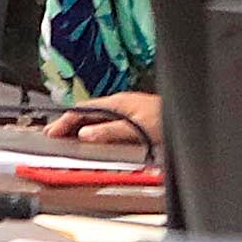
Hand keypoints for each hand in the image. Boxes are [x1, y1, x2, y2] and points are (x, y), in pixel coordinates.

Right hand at [46, 92, 161, 150]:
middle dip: (68, 124)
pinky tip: (94, 138)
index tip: (52, 133)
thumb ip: (110, 131)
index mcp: (117, 103)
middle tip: (53, 136)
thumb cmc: (168, 119)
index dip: (64, 121)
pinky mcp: (135, 120)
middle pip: (87, 114)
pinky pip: (108, 124)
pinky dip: (95, 130)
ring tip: (69, 139)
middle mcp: (120, 105)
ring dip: (81, 128)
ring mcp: (128, 111)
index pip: (82, 110)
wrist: (190, 117)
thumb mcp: (137, 128)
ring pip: (97, 119)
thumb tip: (85, 134)